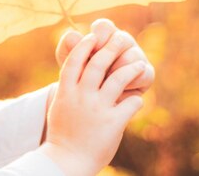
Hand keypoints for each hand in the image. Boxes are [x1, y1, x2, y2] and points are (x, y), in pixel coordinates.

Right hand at [41, 32, 145, 175]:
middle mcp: (81, 96)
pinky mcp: (112, 122)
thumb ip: (67, 88)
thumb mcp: (59, 106)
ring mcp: (97, 109)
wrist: (66, 161)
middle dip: (110, 48)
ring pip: (118, 79)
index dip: (84, 46)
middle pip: (97, 63)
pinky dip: (137, 99)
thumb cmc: (62, 134)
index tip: (92, 36)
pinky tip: (138, 99)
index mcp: (66, 91)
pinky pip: (131, 103)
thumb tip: (72, 72)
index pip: (75, 60)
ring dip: (131, 69)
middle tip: (121, 38)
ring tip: (139, 63)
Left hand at [55, 19, 154, 100]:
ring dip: (117, 70)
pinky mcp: (146, 74)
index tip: (90, 50)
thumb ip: (69, 48)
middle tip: (98, 70)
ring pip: (132, 56)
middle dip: (108, 55)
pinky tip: (119, 90)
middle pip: (121, 38)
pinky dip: (131, 82)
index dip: (98, 37)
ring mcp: (136, 57)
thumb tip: (74, 35)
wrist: (89, 109)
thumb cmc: (79, 82)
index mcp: (103, 36)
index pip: (104, 27)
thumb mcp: (70, 66)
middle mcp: (122, 43)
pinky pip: (144, 73)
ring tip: (105, 83)